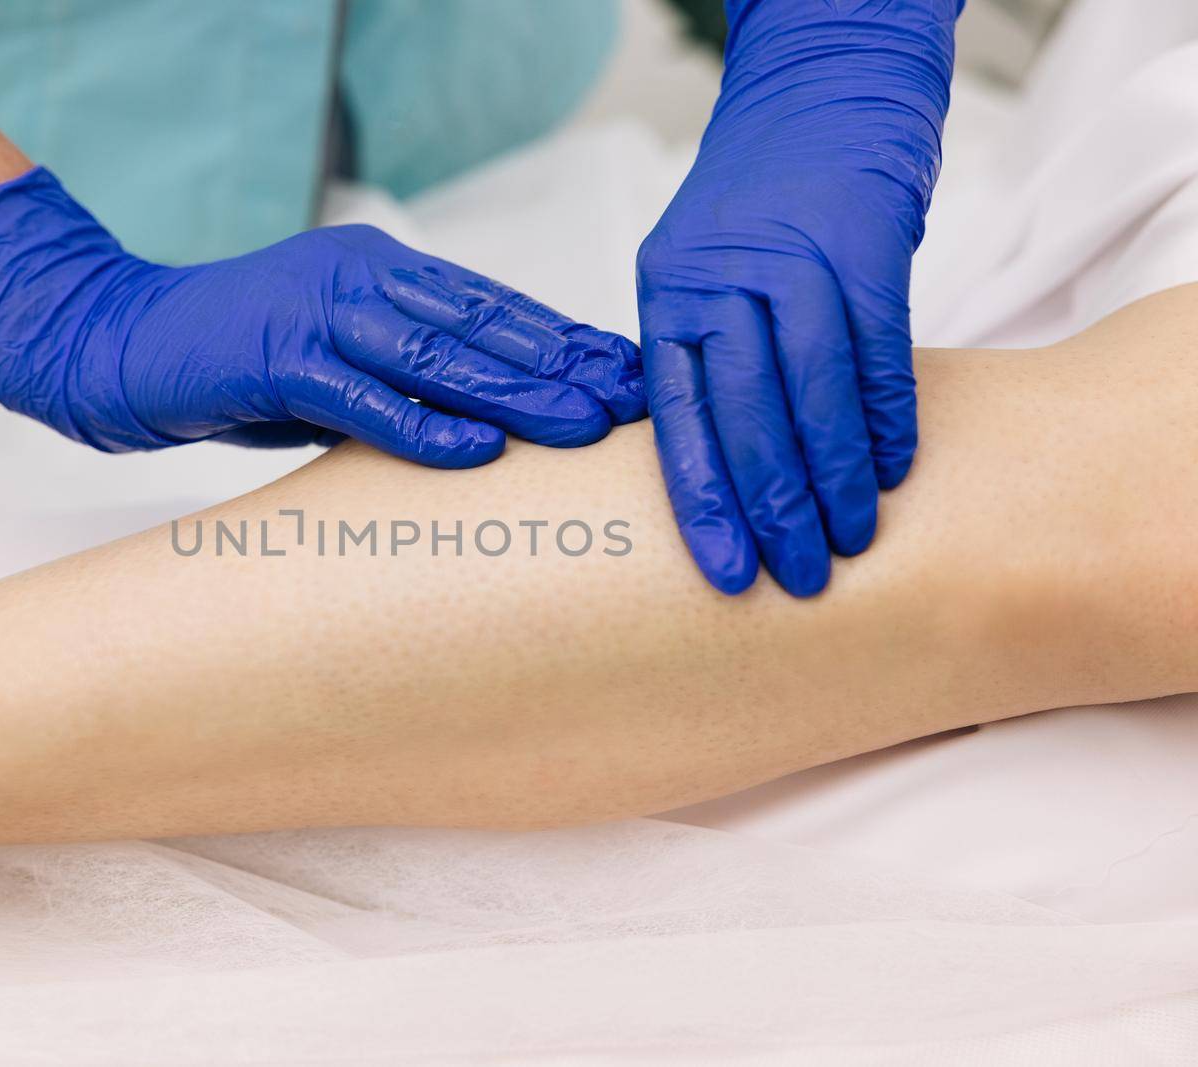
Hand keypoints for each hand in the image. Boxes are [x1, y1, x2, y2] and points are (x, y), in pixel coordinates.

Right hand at [0, 169, 643, 466]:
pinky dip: (418, 423)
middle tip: (635, 401)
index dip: (563, 341)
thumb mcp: (336, 363)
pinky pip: (360, 393)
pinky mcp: (274, 354)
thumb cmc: (235, 361)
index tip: (629, 376)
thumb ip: (400, 378)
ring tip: (582, 425)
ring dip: (514, 391)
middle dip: (563, 364)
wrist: (121, 342)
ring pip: (436, 352)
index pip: (492, 308)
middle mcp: (362, 277)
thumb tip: (474, 426)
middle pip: (482, 324)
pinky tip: (474, 450)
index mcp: (383, 272)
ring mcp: (318, 311)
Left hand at [637, 2, 958, 595]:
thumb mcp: (701, 268)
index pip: (676, 417)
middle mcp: (721, 278)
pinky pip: (878, 351)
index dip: (701, 501)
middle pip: (745, 414)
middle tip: (800, 575)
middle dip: (775, 507)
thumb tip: (721, 469)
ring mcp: (793, 259)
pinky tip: (893, 469)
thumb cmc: (761, 197)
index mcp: (667, 293)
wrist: (823, 86)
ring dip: (838, 476)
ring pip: (813, 392)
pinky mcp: (863, 244)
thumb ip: (703, 356)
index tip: (726, 571)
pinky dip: (888, 417)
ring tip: (852, 537)